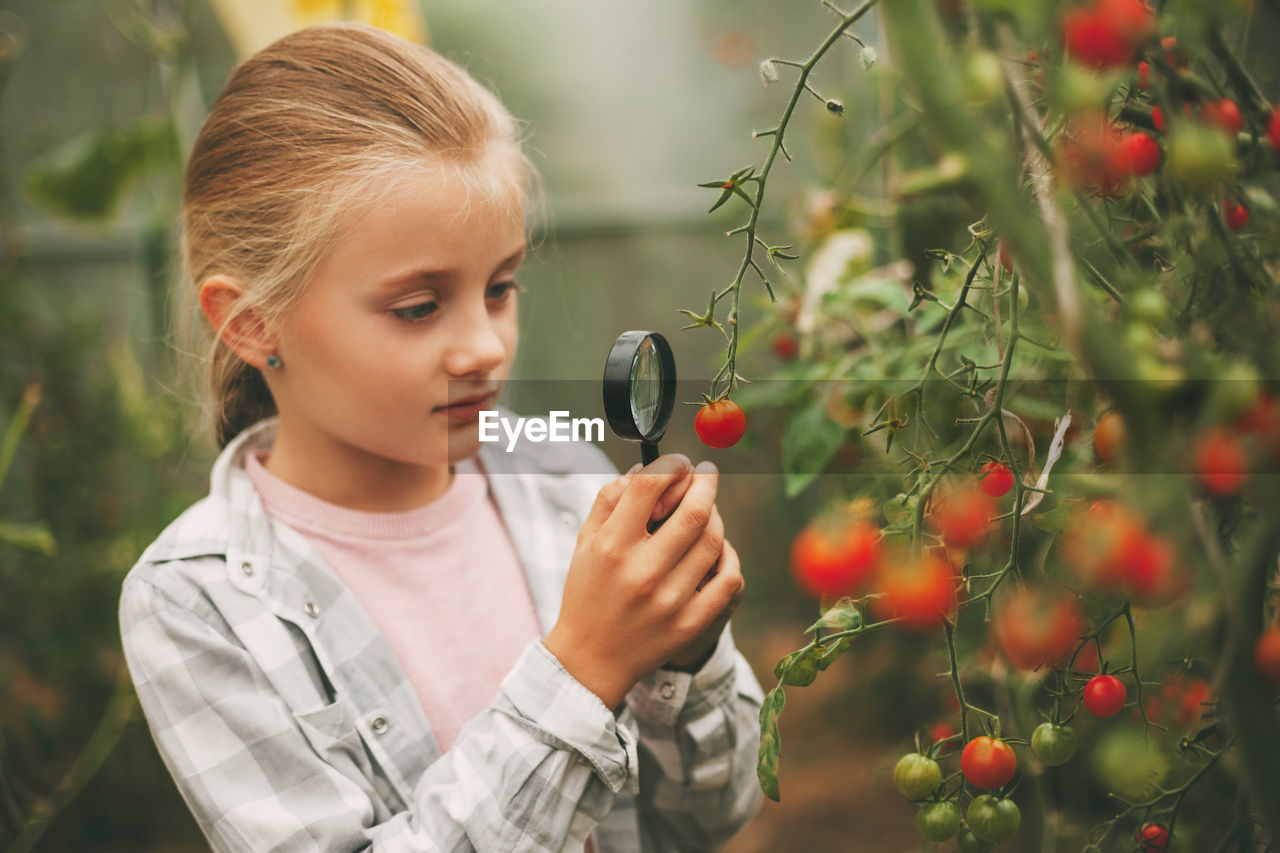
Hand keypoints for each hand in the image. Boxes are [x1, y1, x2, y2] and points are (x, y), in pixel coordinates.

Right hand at [543, 455, 742, 709]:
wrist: (591, 659)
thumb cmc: (588, 592)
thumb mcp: (585, 541)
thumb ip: (610, 499)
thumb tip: (647, 467)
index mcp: (612, 545)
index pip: (650, 485)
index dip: (672, 463)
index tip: (681, 461)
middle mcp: (642, 571)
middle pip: (694, 511)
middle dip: (706, 482)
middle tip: (707, 472)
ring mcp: (670, 600)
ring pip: (714, 541)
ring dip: (715, 517)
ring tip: (707, 510)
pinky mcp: (691, 623)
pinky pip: (729, 579)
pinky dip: (729, 556)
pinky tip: (719, 549)